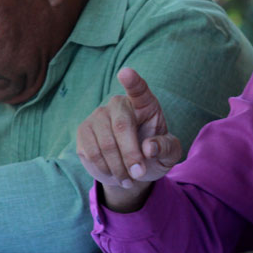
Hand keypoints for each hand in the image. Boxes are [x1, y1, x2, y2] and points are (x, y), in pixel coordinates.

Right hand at [77, 67, 181, 211]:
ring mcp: (98, 115)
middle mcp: (118, 104)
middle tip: (139, 174)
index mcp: (144, 103)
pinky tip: (114, 174)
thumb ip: (166, 148)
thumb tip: (149, 147)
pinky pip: (91, 153)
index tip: (126, 73)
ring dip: (118, 168)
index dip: (132, 81)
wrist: (132, 169)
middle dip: (131, 155)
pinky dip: (105, 169)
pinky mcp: (83, 131)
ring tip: (129, 179)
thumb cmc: (154, 154)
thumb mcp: (169, 154)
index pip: (139, 89)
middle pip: (121, 125)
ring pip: (105, 144)